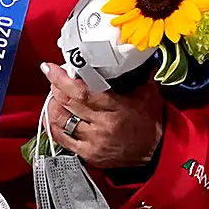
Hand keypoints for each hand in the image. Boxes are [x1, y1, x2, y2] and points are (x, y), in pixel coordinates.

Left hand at [41, 63, 164, 168]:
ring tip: (55, 96)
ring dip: (53, 105)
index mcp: (117, 108)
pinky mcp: (88, 154)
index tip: (51, 68)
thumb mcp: (146, 93)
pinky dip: (53, 125)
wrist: (156, 151)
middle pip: (68, 103)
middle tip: (54, 77)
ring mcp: (93, 142)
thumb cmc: (150, 121)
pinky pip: (61, 139)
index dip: (62, 79)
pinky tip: (54, 116)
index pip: (82, 92)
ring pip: (61, 120)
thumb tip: (125, 54)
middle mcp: (102, 125)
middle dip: (56, 87)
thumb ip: (134, 74)